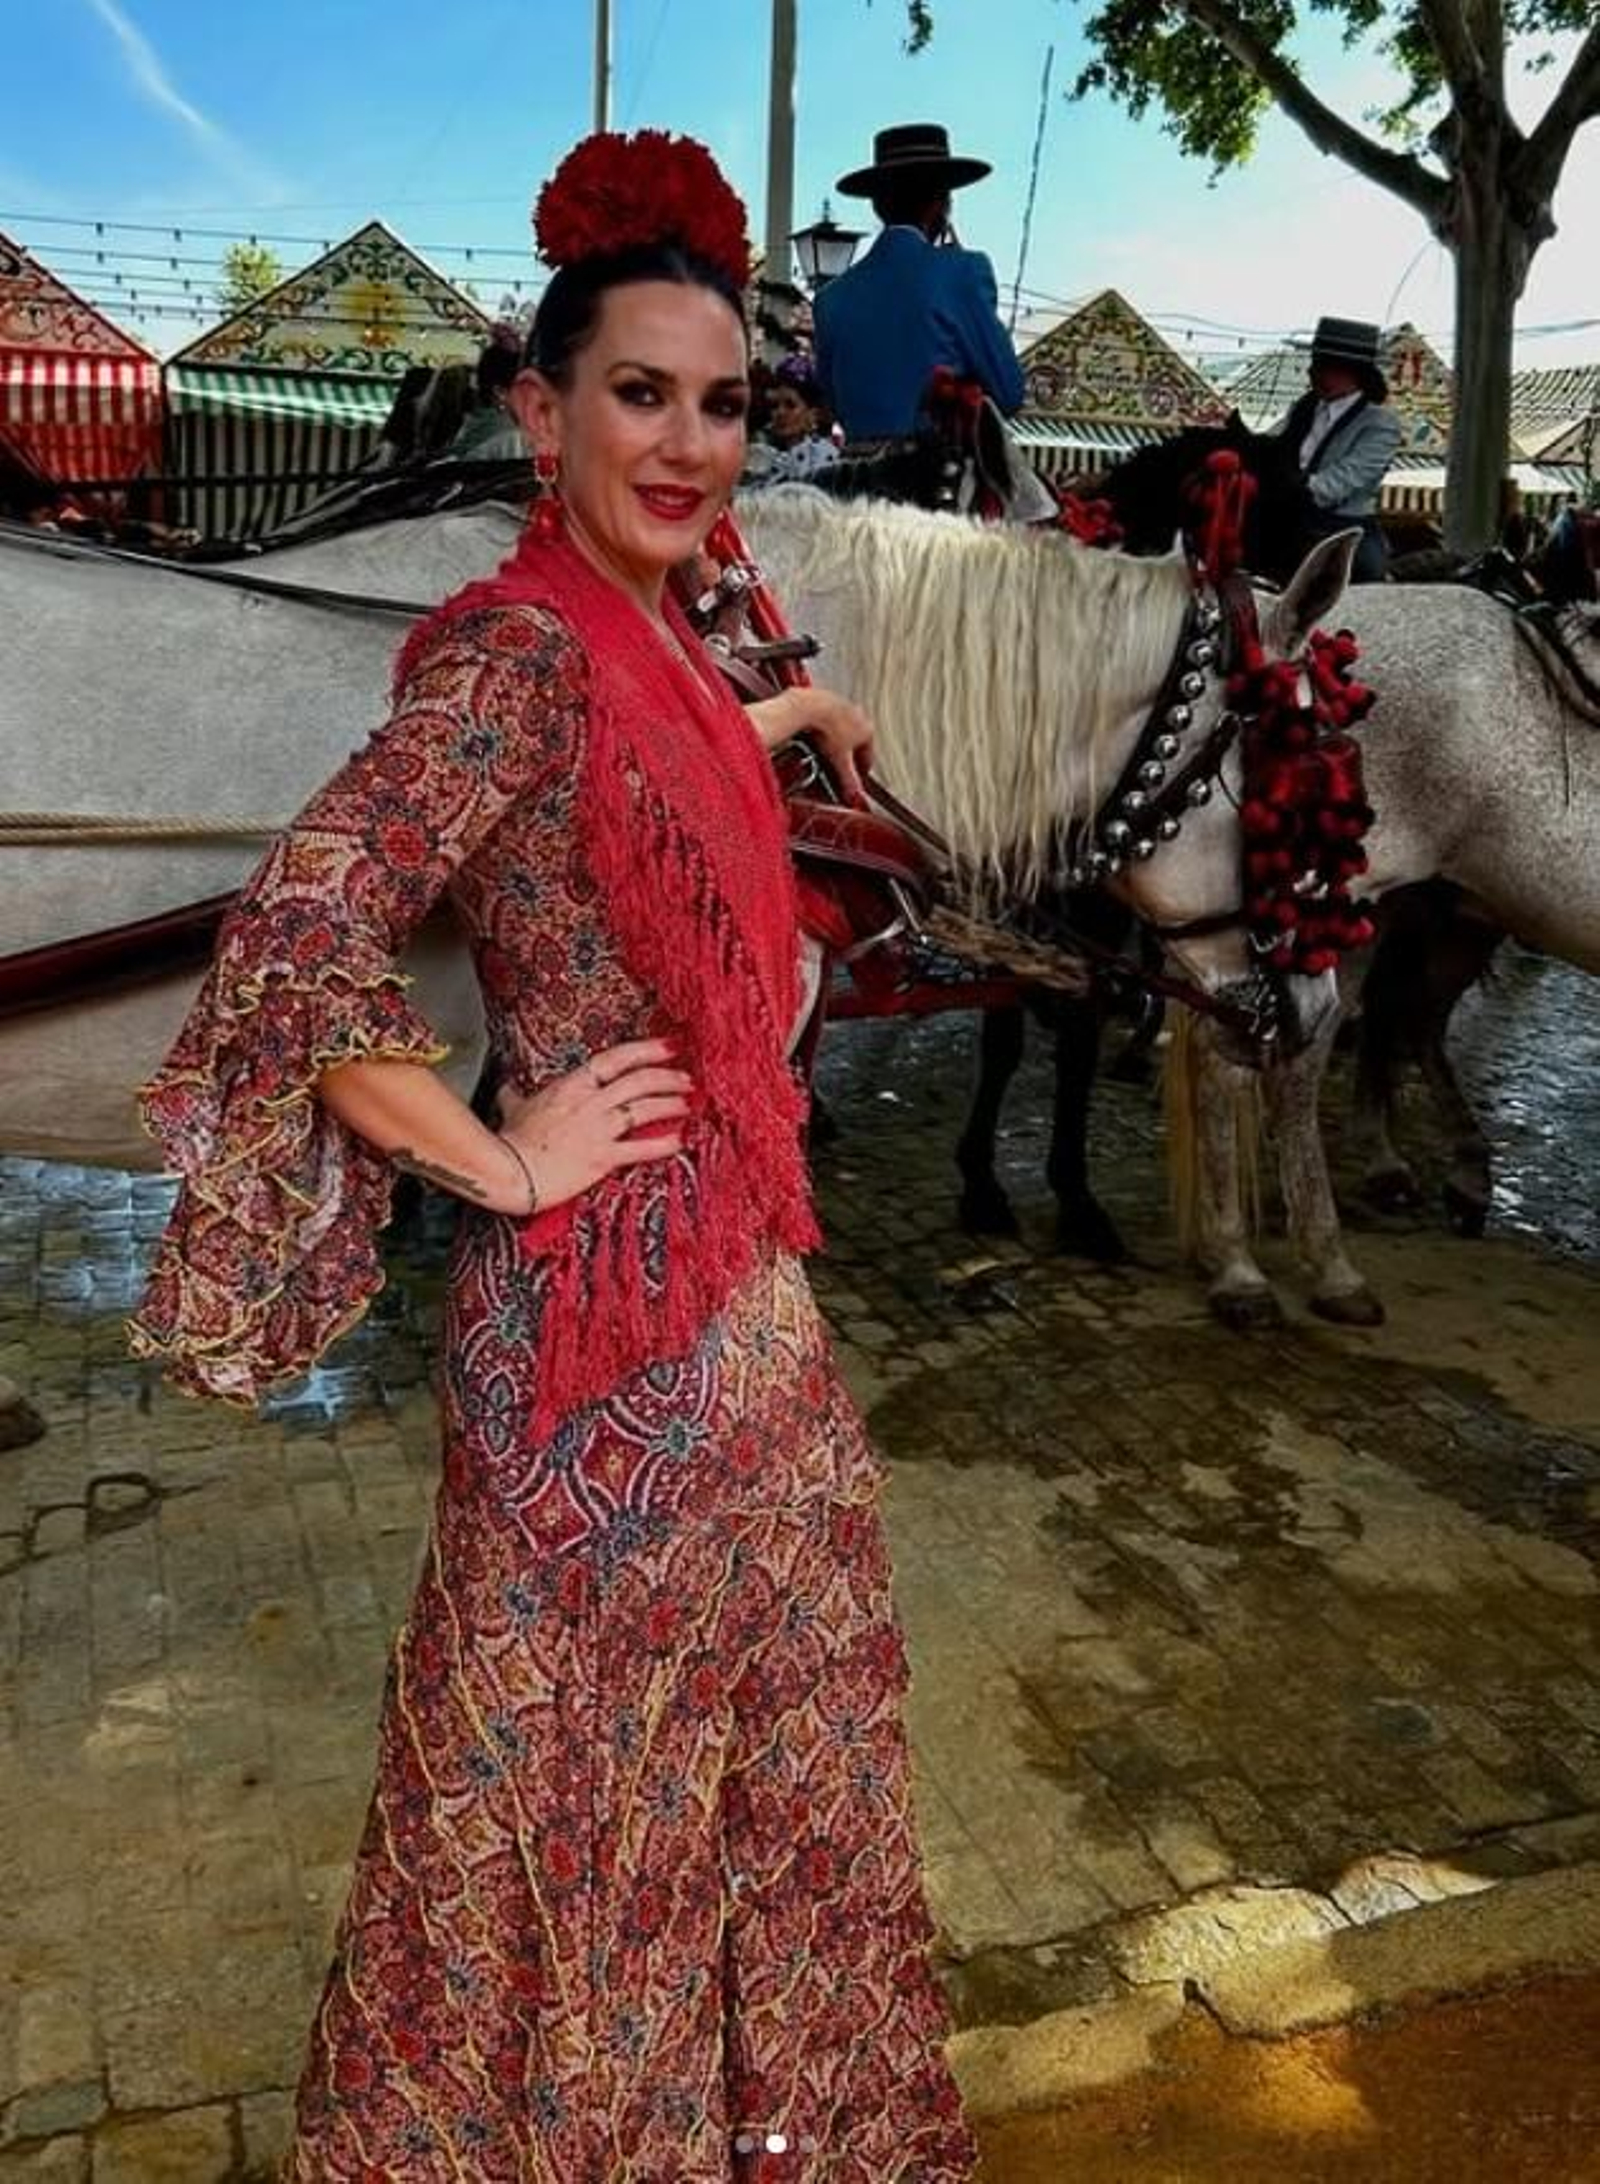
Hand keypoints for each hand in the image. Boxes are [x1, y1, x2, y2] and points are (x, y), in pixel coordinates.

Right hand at [496, 1038, 691, 1212]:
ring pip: (644, 1108)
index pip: (616, 1059)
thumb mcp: (512, 1109)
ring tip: (688, 1104)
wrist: (509, 1172)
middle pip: (638, 1081)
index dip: (646, 1050)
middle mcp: (589, 1102)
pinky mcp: (601, 1158)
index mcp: (571, 1086)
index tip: (669, 1047)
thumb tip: (506, 1088)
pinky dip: (663, 1144)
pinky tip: (680, 1141)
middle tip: (687, 1079)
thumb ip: (514, 1095)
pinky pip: (640, 1148)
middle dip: (668, 1077)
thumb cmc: (511, 1142)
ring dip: (671, 1104)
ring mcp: (597, 1129)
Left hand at [753, 685, 874, 804]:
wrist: (809, 707)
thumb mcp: (840, 761)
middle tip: (841, 765)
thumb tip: (854, 795)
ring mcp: (844, 706)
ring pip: (844, 728)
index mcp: (867, 730)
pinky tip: (817, 734)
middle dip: (850, 755)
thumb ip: (848, 780)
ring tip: (827, 750)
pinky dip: (826, 727)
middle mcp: (859, 716)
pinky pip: (830, 719)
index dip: (862, 769)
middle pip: (857, 741)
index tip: (857, 776)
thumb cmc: (827, 729)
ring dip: (839, 739)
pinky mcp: (829, 700)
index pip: (869, 755)